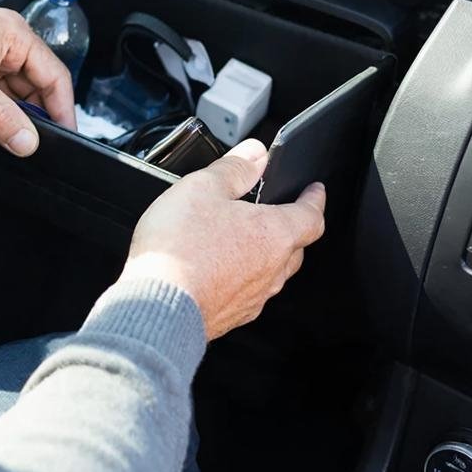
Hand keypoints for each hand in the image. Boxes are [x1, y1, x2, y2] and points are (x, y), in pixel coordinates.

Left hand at [0, 2, 76, 156]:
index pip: (53, 76)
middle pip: (26, 96)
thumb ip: (1, 116)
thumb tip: (29, 141)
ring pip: (0, 108)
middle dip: (13, 123)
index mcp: (12, 35)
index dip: (60, 109)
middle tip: (8, 145)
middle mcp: (0, 48)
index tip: (63, 138)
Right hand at [120, 139, 326, 339]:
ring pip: (272, 274)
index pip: (312, 215)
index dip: (315, 200)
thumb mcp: (203, 188)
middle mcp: (271, 269)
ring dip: (265, 256)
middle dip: (291, 229)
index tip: (315, 191)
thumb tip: (255, 154)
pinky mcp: (232, 317)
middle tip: (277, 214)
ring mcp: (253, 298)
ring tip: (242, 243)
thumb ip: (233, 168)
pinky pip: (248, 294)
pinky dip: (241, 279)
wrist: (157, 304)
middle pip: (296, 247)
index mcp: (274, 234)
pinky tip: (218, 272)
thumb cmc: (180, 248)